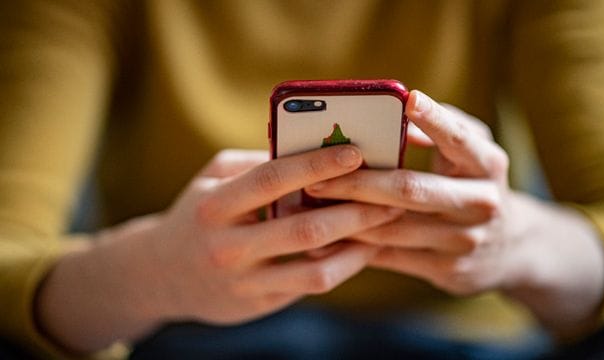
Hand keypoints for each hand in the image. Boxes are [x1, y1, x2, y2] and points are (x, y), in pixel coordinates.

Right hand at [36, 147, 402, 351]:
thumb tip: (311, 148)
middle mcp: (227, 246)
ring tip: (386, 224)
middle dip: (355, 210)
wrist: (161, 274)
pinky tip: (362, 248)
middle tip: (392, 195)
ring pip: (314, 268)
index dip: (317, 164)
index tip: (356, 152)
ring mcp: (243, 282)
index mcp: (215, 206)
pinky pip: (310, 285)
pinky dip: (342, 266)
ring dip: (358, 246)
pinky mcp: (258, 304)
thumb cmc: (198, 214)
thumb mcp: (213, 179)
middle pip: (303, 229)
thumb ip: (256, 164)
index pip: (272, 179)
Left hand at [305, 90, 603, 336]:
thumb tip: (397, 113)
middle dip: (358, 183)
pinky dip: (356, 246)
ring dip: (347, 217)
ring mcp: (465, 241)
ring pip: (393, 229)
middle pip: (411, 190)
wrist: (512, 248)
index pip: (459, 139)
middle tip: (316, 178)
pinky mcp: (448, 271)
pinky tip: (328, 236)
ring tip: (311, 205)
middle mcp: (481, 203)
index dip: (434, 119)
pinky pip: (391, 258)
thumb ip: (442, 129)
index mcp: (488, 165)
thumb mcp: (473, 153)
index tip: (407, 98)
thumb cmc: (475, 184)